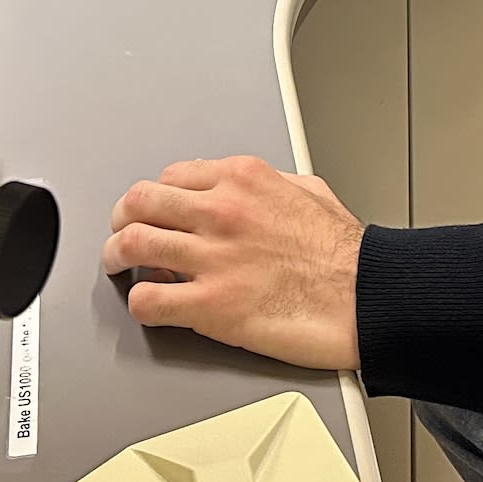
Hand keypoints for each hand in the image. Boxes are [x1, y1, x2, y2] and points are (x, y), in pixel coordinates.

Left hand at [103, 156, 362, 369]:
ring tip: (118, 267)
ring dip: (116, 256)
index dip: (157, 197)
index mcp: (242, 178)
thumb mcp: (309, 188)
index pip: (171, 176)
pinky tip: (148, 305)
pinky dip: (138, 304)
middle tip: (121, 234)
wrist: (366, 295)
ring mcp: (211, 257)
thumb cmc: (346, 253)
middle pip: (139, 201)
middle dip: (122, 219)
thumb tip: (251, 192)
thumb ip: (269, 184)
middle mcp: (220, 210)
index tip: (156, 212)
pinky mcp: (209, 305)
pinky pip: (147, 300)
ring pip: (131, 243)